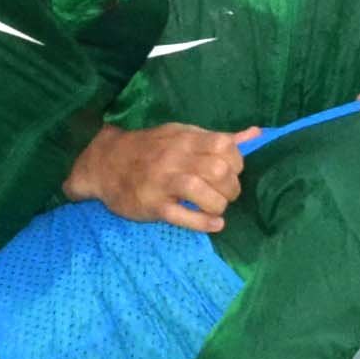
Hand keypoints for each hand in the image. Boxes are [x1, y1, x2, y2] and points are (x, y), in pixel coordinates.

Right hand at [73, 121, 248, 233]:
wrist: (104, 164)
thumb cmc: (149, 149)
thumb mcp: (182, 136)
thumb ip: (218, 138)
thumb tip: (255, 134)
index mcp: (185, 139)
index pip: (225, 146)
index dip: (236, 163)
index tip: (231, 172)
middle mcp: (175, 158)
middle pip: (218, 171)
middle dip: (231, 187)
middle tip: (226, 194)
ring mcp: (163, 182)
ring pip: (203, 192)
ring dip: (219, 205)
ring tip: (217, 208)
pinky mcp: (153, 205)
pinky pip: (183, 216)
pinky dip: (204, 222)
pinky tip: (214, 224)